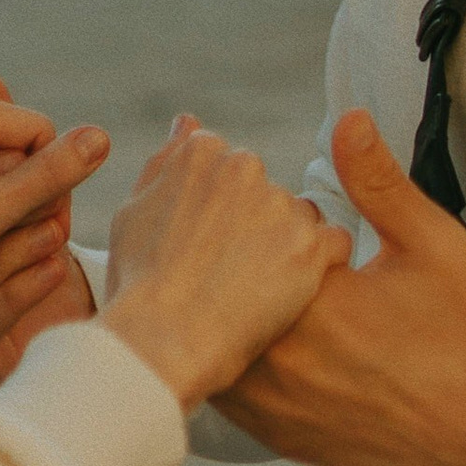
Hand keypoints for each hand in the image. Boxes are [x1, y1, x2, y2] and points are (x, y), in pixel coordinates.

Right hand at [101, 116, 350, 411]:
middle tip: (230, 275)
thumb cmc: (139, 285)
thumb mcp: (133, 213)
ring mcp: (279, 205)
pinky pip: (332, 247)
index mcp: (202, 154)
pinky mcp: (310, 246)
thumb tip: (187, 122)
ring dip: (287, 247)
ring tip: (254, 292)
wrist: (162, 343)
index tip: (209, 247)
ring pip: (299, 218)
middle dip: (256, 227)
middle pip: (267, 192)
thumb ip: (166, 162)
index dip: (222, 214)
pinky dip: (319, 269)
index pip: (230, 169)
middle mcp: (245, 168)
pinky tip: (289, 297)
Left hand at [212, 110, 465, 465]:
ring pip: (214, 350)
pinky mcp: (281, 439)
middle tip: (215, 235)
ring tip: (217, 281)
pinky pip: (230, 395)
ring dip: (214, 316)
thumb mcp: (431, 243)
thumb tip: (348, 118)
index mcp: (317, 307)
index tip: (246, 200)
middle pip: (218, 301)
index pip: (247, 250)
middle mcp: (286, 364)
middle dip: (219, 266)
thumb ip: (378, 183)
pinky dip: (227, 361)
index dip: (244, 223)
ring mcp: (278, 410)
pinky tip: (243, 332)